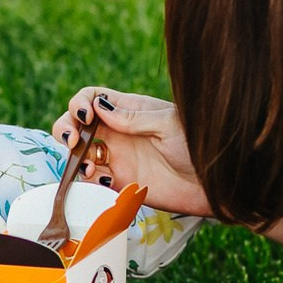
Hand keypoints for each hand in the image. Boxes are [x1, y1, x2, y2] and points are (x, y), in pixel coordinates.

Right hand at [52, 87, 210, 217]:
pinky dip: (88, 180)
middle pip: (77, 125)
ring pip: (81, 153)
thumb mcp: (169, 124)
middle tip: (72, 142)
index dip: (79, 104)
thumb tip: (98, 109)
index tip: (84, 118)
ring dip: (76, 158)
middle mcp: (118, 133)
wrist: (216, 183)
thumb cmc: (199, 146)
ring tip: (91, 167)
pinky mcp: (121, 184)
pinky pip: (93, 181)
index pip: (92, 98)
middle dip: (66, 129)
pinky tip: (102, 180)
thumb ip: (134, 118)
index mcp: (129, 110)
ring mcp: (118, 158)